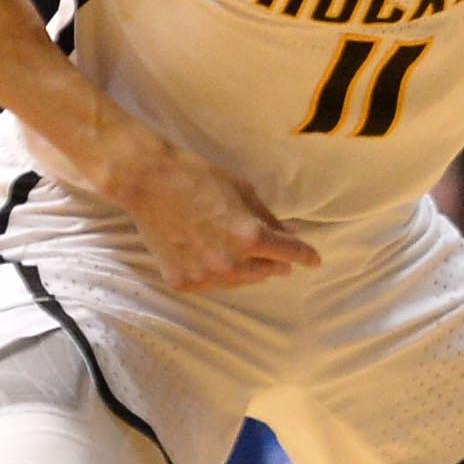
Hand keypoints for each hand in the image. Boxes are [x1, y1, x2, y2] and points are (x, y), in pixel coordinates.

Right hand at [101, 138, 321, 290]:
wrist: (149, 183)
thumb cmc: (200, 179)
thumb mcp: (245, 193)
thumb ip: (270, 219)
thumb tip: (292, 234)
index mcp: (250, 238)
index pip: (291, 254)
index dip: (306, 256)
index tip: (314, 261)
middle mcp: (230, 263)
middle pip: (267, 272)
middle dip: (274, 261)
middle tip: (273, 253)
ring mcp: (204, 276)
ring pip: (239, 281)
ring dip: (245, 269)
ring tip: (235, 250)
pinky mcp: (182, 282)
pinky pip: (211, 283)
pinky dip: (216, 273)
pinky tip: (210, 255)